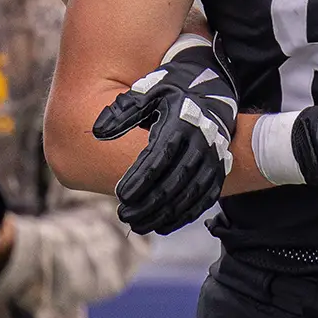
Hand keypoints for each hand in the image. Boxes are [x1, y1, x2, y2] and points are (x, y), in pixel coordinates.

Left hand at [92, 43, 238, 234]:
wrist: (216, 92)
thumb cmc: (174, 92)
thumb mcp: (150, 91)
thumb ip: (124, 110)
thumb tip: (98, 131)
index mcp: (183, 123)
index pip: (160, 157)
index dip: (141, 178)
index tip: (121, 195)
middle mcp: (202, 144)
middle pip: (174, 182)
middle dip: (148, 202)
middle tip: (123, 214)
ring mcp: (213, 160)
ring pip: (189, 195)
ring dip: (163, 214)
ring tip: (136, 224)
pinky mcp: (218, 172)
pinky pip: (203, 200)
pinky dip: (183, 216)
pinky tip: (161, 225)